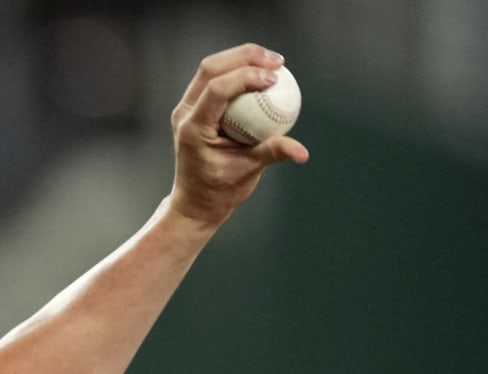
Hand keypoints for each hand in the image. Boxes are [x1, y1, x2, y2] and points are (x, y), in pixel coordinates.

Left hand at [168, 44, 309, 228]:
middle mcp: (185, 113)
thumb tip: (302, 152)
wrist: (195, 201)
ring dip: (242, 57)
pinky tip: (263, 72)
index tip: (274, 78)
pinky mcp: (194, 106)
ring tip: (274, 62)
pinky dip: (239, 70)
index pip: (217, 90)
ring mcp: (187, 107)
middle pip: (211, 68)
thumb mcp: (247, 172)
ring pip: (211, 68)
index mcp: (193, 128)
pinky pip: (216, 79)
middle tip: (278, 62)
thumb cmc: (219, 191)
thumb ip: (272, 153)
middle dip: (246, 56)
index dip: (246, 77)